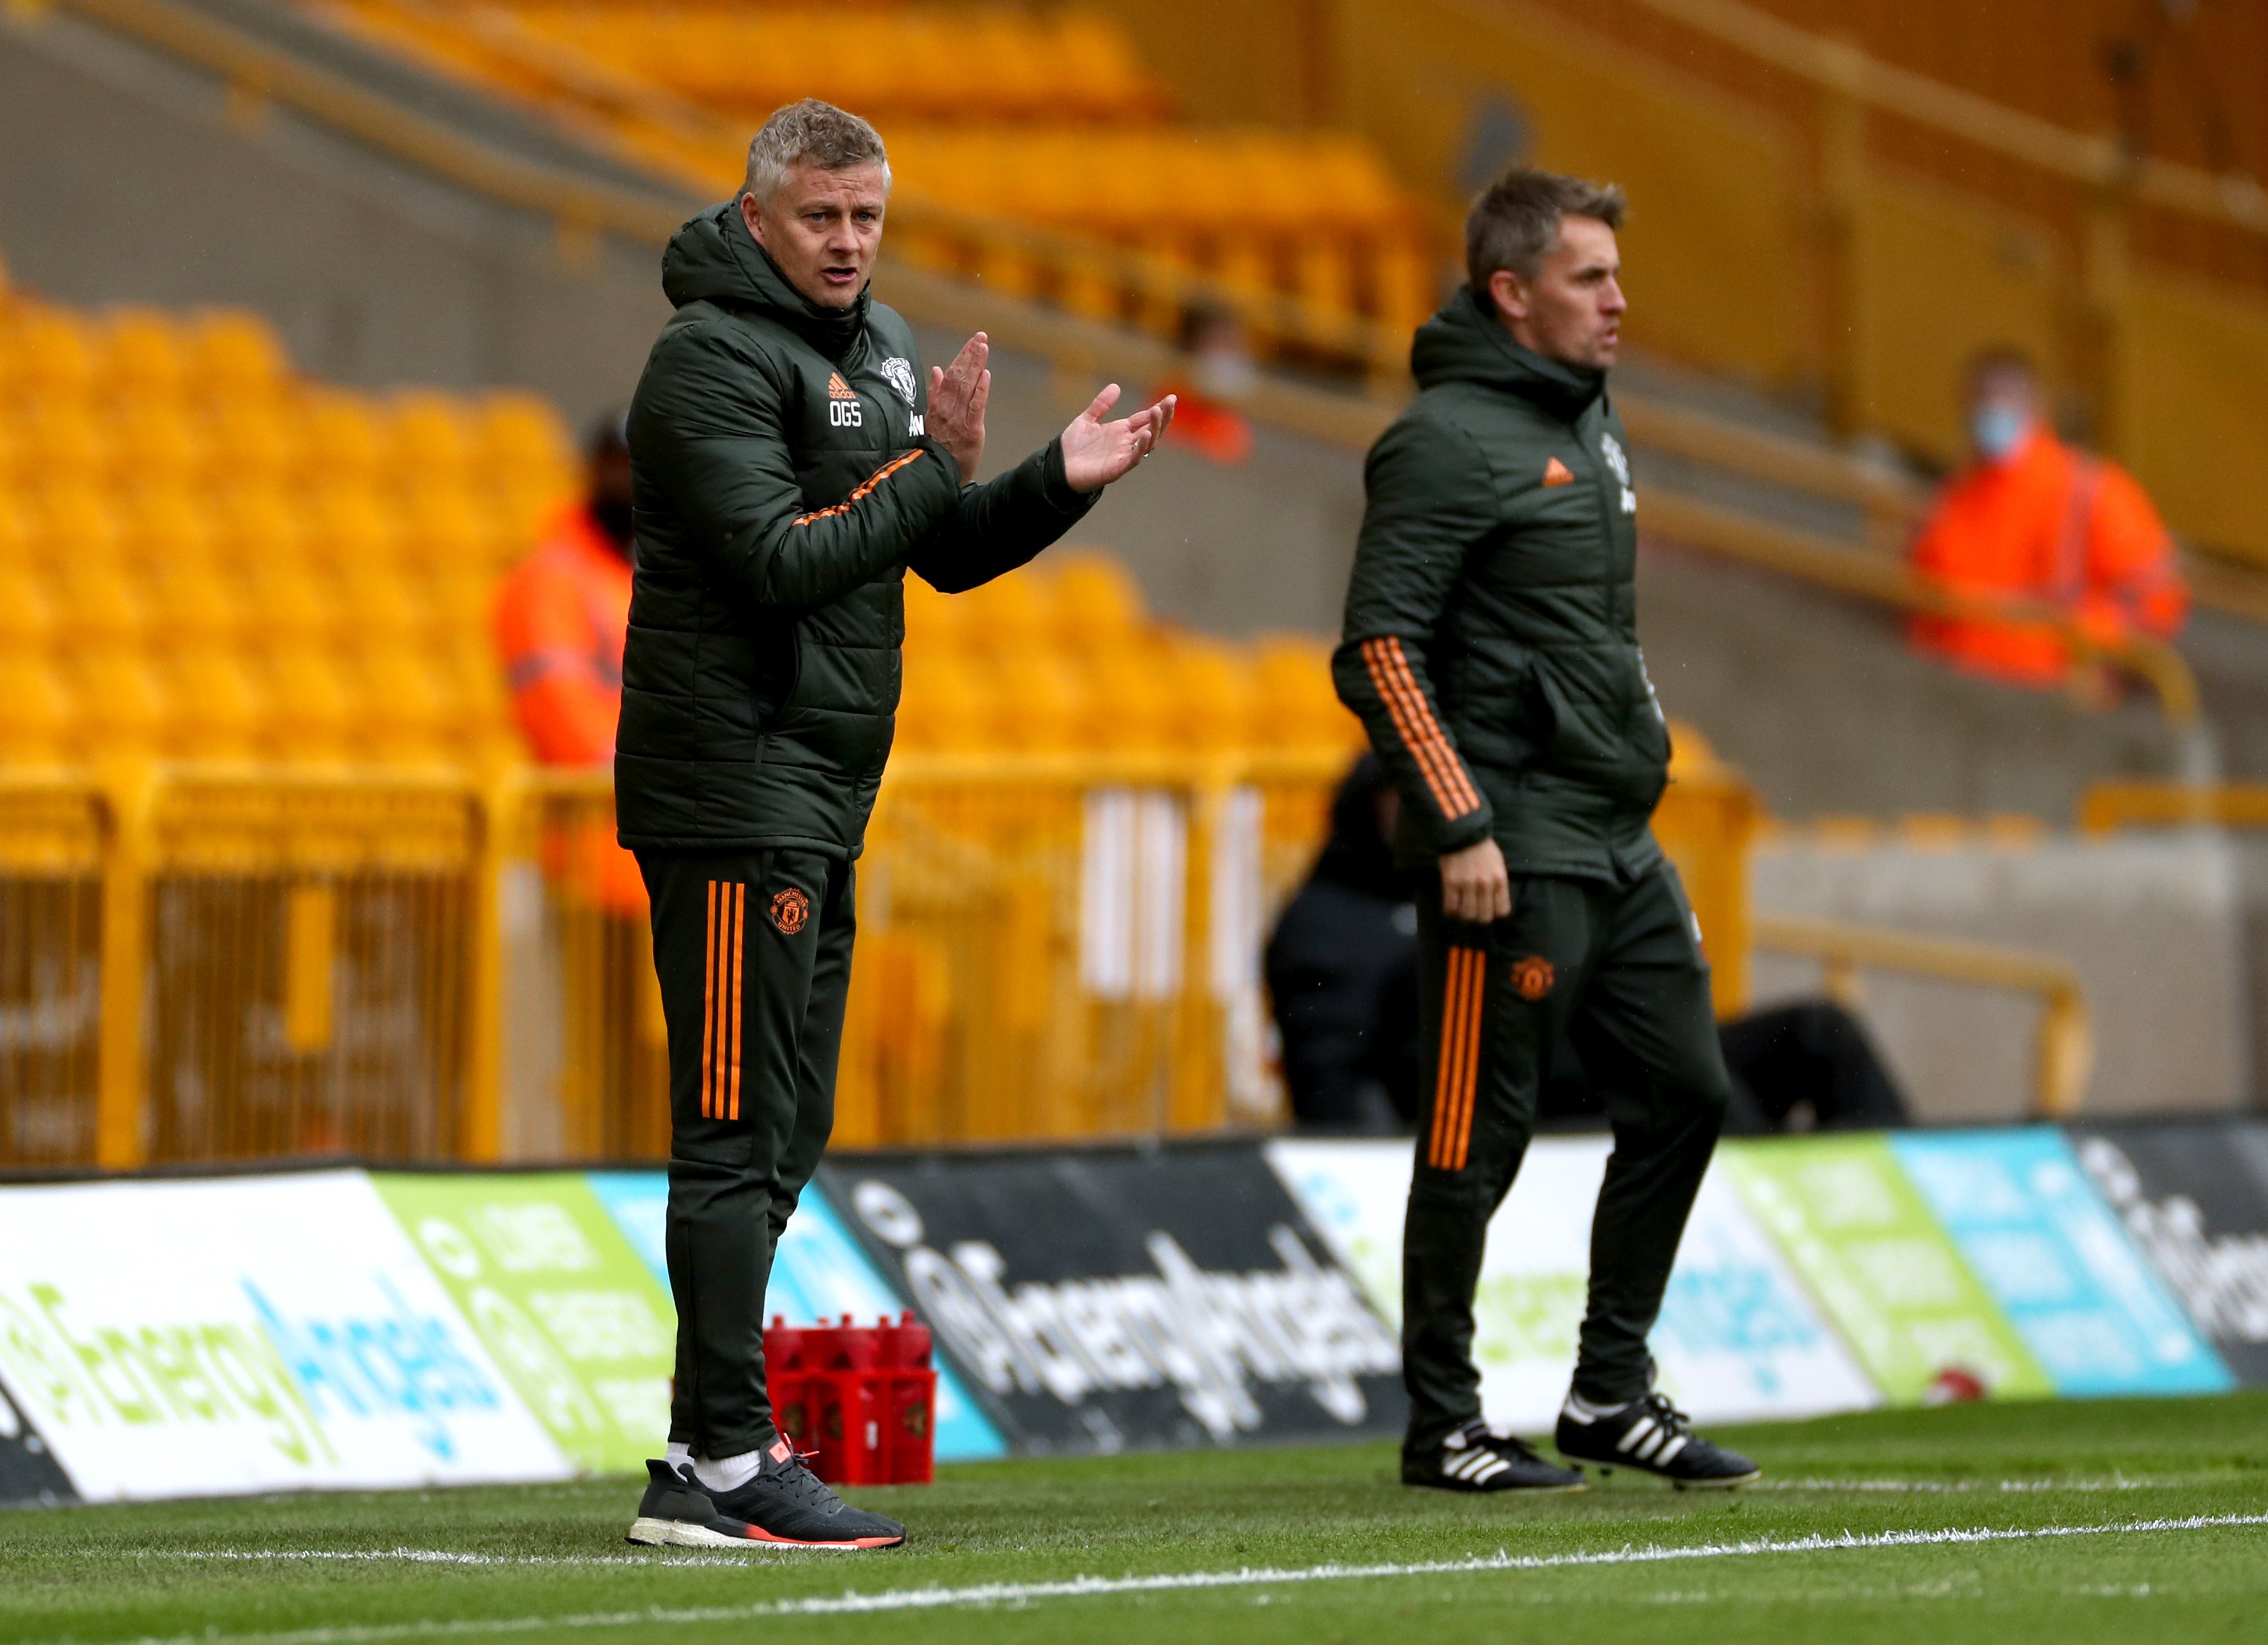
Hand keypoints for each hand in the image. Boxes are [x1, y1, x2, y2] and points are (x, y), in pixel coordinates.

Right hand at [928, 332, 988, 484]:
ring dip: (976, 365)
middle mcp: (947, 408)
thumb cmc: (937, 447)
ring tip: (983, 347)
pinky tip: (985, 375)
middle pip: (959, 376)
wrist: (936, 474)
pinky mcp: (971, 431)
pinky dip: (980, 390)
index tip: (973, 341)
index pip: (951, 374)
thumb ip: (935, 393)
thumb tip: (937, 369)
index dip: (963, 356)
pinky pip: (976, 407)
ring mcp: (958, 419)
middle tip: (981, 337)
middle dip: (970, 355)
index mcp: (939, 404)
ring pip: (967, 387)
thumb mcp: (931, 418)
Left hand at [1060, 384, 1174, 493]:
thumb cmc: (1072, 448)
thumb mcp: (1086, 420)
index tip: (1171, 398)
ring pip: (1147, 443)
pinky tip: (1145, 435)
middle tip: (1171, 401)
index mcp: (1120, 431)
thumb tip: (1116, 387)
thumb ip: (1100, 405)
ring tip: (1158, 412)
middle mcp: (1125, 443)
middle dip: (1163, 416)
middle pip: (1151, 429)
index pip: (1144, 418)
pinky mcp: (1116, 468)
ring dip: (1155, 428)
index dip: (1158, 409)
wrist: (1058, 468)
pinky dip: (1141, 448)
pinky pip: (1133, 458)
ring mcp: (1122, 455)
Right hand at [1440, 837, 1511, 923]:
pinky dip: (1450, 910)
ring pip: (1468, 915)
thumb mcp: (1497, 865)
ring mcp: (1468, 884)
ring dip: (1464, 915)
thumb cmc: (1482, 848)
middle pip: (1484, 917)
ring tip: (1461, 909)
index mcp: (1499, 879)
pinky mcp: (1451, 882)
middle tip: (1473, 911)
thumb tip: (1494, 902)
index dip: (1494, 913)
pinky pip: (1451, 906)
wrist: (1463, 833)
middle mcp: (1486, 884)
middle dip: (1478, 917)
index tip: (1488, 909)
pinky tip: (1451, 906)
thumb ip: (1497, 883)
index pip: (1502, 910)